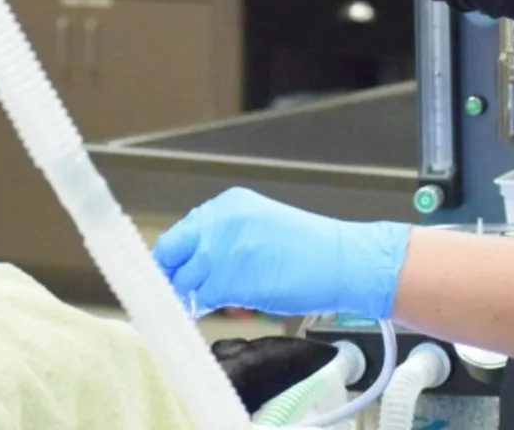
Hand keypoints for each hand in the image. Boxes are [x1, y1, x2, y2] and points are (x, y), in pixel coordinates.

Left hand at [153, 188, 410, 319]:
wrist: (341, 260)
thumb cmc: (309, 248)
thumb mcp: (260, 225)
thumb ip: (225, 237)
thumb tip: (195, 262)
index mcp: (227, 205)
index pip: (180, 233)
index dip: (175, 257)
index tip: (174, 273)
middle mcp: (218, 222)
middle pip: (171, 254)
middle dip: (173, 275)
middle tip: (181, 293)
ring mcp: (220, 250)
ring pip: (183, 280)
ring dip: (190, 294)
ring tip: (209, 301)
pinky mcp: (227, 280)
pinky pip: (201, 299)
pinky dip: (204, 308)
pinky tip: (222, 307)